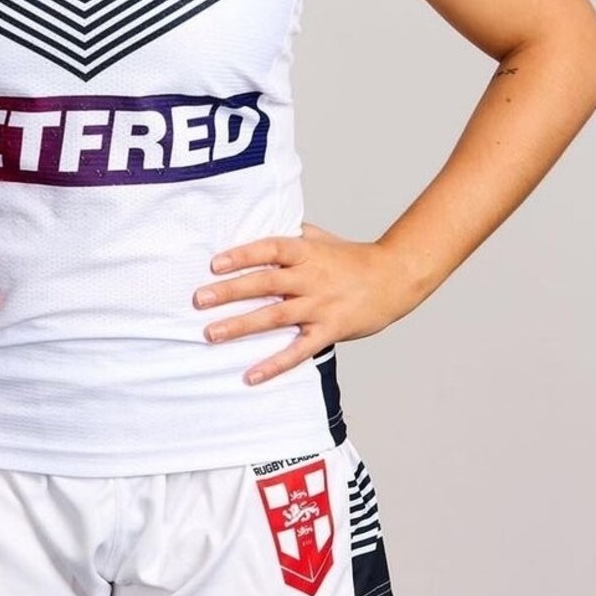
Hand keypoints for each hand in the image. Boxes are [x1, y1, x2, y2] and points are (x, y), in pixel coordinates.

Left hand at [192, 223, 415, 384]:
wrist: (395, 278)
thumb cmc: (353, 257)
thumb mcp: (322, 238)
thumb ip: (292, 234)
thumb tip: (259, 221)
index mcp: (306, 252)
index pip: (270, 250)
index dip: (242, 255)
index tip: (215, 263)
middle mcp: (311, 278)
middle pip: (266, 284)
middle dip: (230, 291)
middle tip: (199, 299)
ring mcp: (320, 307)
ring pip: (275, 317)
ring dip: (241, 326)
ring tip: (211, 333)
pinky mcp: (329, 331)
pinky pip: (298, 351)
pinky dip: (274, 364)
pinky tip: (251, 374)